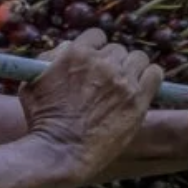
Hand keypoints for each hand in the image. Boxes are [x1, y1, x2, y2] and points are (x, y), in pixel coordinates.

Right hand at [18, 29, 163, 184]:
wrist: (61, 151)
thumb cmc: (42, 119)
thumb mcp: (33, 81)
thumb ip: (50, 59)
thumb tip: (69, 47)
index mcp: (76, 54)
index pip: (96, 36)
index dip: (95, 49)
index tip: (94, 62)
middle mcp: (102, 63)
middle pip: (118, 49)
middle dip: (112, 62)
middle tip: (106, 81)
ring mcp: (122, 81)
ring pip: (138, 59)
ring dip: (132, 69)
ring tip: (125, 85)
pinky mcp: (138, 99)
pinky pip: (155, 74)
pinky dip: (150, 77)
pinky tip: (142, 87)